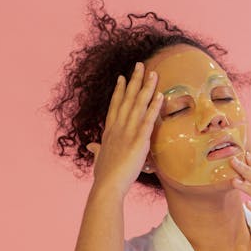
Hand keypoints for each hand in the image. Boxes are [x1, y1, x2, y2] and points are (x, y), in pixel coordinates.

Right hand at [86, 62, 162, 196]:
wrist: (107, 186)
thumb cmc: (104, 176)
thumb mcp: (98, 159)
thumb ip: (96, 149)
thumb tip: (90, 146)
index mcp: (109, 131)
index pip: (115, 106)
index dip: (120, 91)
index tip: (123, 77)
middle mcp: (118, 128)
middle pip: (127, 99)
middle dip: (134, 81)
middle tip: (140, 65)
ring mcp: (128, 133)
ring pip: (138, 105)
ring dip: (146, 88)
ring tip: (153, 73)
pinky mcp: (138, 141)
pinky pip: (148, 120)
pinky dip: (154, 107)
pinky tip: (160, 95)